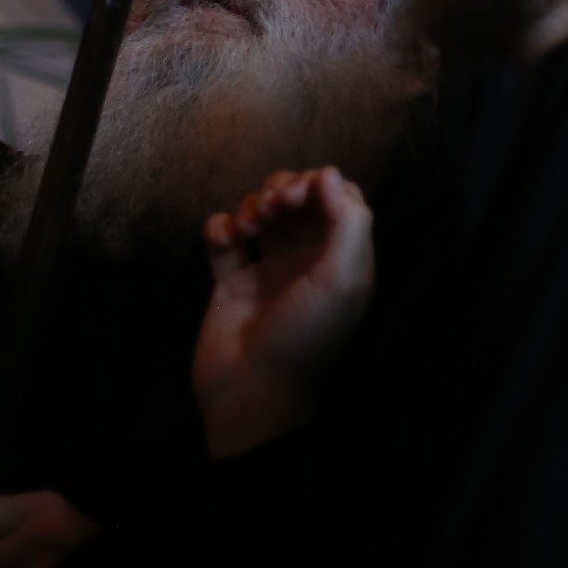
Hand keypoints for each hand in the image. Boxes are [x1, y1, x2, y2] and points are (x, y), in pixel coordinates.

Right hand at [193, 166, 373, 458]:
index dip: (320, 185)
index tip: (300, 196)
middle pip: (299, 198)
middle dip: (283, 188)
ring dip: (253, 203)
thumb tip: (331, 172)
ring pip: (262, 211)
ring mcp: (267, 271)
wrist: (251, 395)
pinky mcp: (230, 283)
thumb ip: (347, 222)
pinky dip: (220, 227)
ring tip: (249, 226)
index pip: (340, 199)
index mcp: (341, 262)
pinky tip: (225, 240)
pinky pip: (224, 237)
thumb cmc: (304, 341)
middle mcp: (307, 262)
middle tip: (274, 207)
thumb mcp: (341, 281)